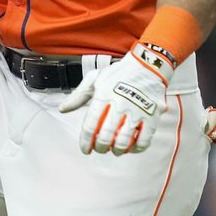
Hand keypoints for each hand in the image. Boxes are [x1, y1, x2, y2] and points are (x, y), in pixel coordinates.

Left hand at [59, 44, 173, 154]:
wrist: (147, 65)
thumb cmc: (118, 74)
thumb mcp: (95, 79)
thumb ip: (78, 95)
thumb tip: (62, 109)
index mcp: (103, 94)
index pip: (89, 125)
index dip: (85, 141)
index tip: (85, 149)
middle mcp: (120, 102)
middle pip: (105, 135)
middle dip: (100, 147)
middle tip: (100, 149)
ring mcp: (138, 109)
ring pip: (124, 140)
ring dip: (117, 150)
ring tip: (114, 150)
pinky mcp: (153, 115)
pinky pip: (144, 139)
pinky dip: (136, 148)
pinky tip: (131, 147)